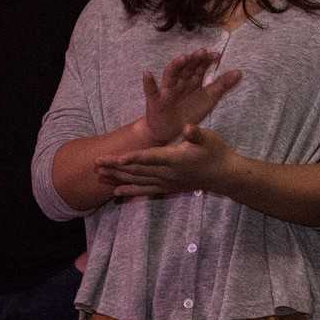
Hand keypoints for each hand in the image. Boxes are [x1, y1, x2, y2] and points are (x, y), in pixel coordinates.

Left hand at [96, 124, 240, 197]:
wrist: (224, 175)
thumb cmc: (216, 152)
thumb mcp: (209, 138)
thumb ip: (196, 134)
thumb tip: (188, 127)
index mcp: (174, 158)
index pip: (148, 158)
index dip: (131, 158)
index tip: (113, 158)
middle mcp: (167, 173)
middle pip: (137, 170)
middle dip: (115, 166)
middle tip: (95, 163)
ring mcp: (166, 182)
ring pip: (137, 180)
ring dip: (118, 178)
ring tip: (99, 175)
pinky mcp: (168, 188)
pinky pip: (145, 190)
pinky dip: (130, 191)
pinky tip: (116, 192)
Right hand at [142, 50, 242, 144]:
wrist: (170, 131)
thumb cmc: (189, 112)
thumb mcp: (209, 99)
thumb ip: (222, 85)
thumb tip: (240, 72)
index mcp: (192, 81)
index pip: (200, 67)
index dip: (207, 61)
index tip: (216, 55)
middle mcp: (179, 83)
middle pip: (186, 69)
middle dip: (193, 60)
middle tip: (202, 52)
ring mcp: (167, 91)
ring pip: (171, 75)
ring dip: (176, 66)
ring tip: (183, 58)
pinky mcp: (155, 101)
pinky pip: (151, 91)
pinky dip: (148, 82)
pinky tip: (147, 73)